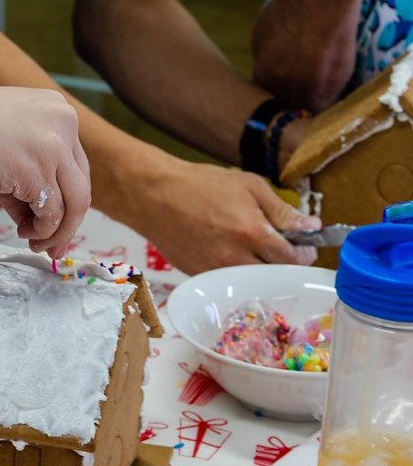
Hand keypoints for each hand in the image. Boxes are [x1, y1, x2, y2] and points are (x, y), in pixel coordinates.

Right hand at [0, 86, 89, 257]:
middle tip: (52, 244)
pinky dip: (41, 230)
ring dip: (56, 231)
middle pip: (81, 185)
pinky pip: (51, 214)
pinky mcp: (36, 171)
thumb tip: (44, 221)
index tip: (54, 222)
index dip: (67, 198)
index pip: (75, 164)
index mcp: (56, 110)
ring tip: (34, 241)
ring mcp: (52, 145)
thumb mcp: (4, 149)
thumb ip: (28, 179)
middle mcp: (62, 122)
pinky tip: (23, 231)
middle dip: (68, 221)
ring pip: (75, 204)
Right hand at [128, 158, 320, 274]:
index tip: (305, 246)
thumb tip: (310, 226)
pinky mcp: (199, 276)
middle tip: (281, 246)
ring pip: (251, 280)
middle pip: (274, 273)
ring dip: (259, 266)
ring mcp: (215, 270)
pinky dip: (236, 268)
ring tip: (251, 246)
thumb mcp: (248, 185)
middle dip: (283, 261)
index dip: (305, 253)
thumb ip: (282, 210)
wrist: (154, 196)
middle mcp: (235, 258)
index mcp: (252, 233)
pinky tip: (227, 248)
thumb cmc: (199, 185)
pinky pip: (228, 279)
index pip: (293, 258)